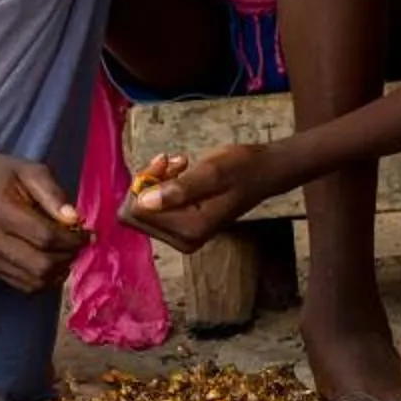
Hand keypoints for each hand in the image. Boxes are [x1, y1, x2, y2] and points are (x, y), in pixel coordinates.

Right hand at [0, 154, 89, 292]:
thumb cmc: (5, 175)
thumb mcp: (33, 172)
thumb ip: (55, 195)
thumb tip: (75, 220)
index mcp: (1, 211)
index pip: (46, 238)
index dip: (73, 240)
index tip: (87, 233)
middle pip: (42, 265)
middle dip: (68, 256)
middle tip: (78, 243)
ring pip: (35, 281)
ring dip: (59, 270)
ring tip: (66, 251)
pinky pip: (26, 285)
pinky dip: (46, 278)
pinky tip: (53, 259)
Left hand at [118, 145, 263, 252]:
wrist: (263, 171)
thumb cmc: (242, 169)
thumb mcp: (212, 173)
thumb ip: (179, 189)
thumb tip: (144, 202)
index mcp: (189, 230)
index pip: (138, 213)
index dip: (144, 182)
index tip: (164, 163)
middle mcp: (183, 238)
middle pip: (137, 213)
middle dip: (148, 182)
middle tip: (168, 162)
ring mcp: (182, 234)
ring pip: (144, 207)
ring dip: (157, 179)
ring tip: (180, 164)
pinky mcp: (182, 225)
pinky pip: (155, 206)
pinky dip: (163, 183)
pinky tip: (181, 169)